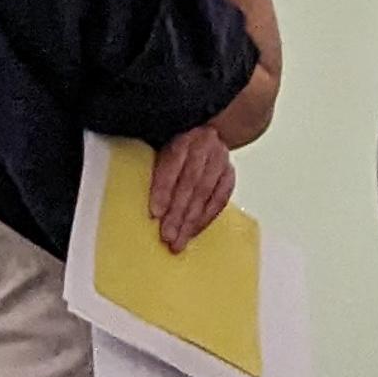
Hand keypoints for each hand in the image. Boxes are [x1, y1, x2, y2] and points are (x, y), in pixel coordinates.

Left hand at [146, 123, 236, 252]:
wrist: (208, 135)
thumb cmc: (176, 150)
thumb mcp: (161, 151)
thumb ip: (156, 172)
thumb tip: (147, 207)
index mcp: (181, 139)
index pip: (172, 166)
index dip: (163, 190)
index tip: (155, 214)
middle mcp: (203, 147)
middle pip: (190, 183)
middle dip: (178, 213)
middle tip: (168, 236)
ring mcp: (220, 161)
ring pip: (206, 193)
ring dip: (192, 221)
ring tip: (179, 241)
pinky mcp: (230, 174)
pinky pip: (220, 200)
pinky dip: (206, 218)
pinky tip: (194, 231)